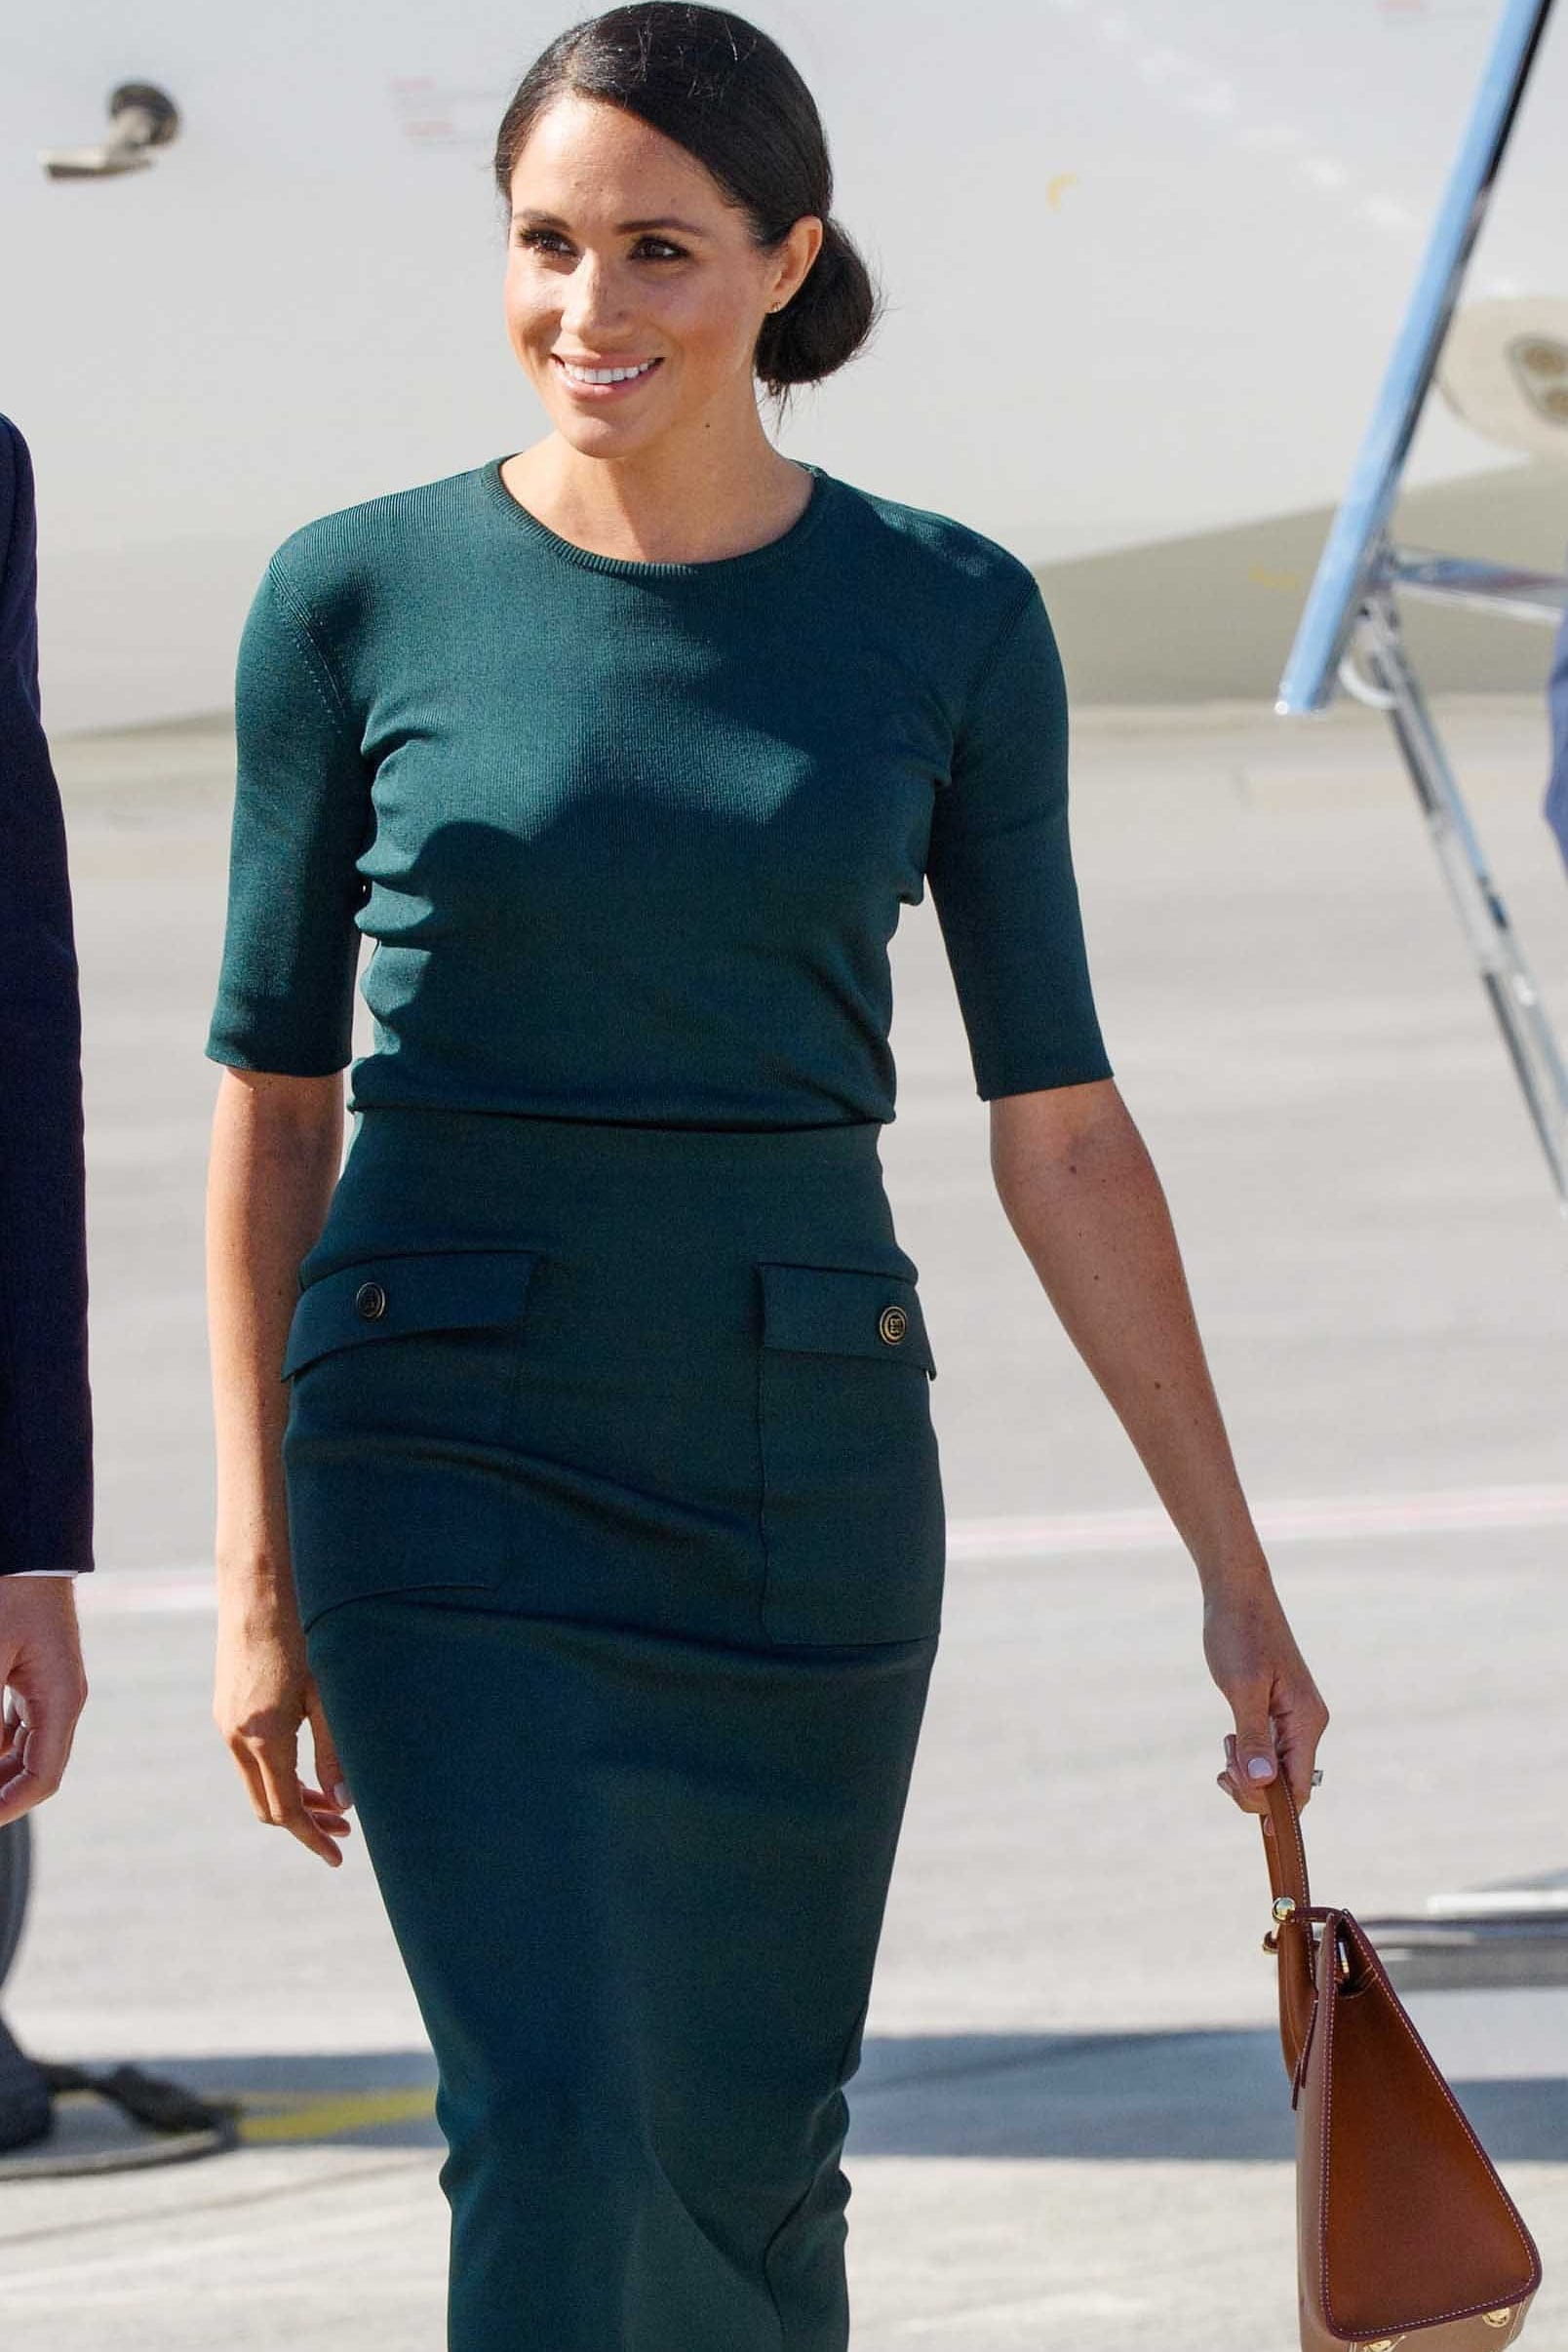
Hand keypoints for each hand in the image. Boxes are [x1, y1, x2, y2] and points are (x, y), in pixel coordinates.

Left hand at [0, 1579, 88, 1821]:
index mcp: (60, 1699)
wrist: (28, 1549)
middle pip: (33, 1769)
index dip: (8, 1808)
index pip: (43, 1777)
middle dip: (0, 1792)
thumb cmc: (7, 1596)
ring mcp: (49, 1689)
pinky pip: (14, 1727)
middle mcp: (61, 1700)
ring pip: (22, 1750)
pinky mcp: (32, 1677)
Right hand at [213, 1581, 353, 1867]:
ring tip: (330, 1804)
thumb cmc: (300, 1642)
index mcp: (264, 1738)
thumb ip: (333, 1752)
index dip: (312, 1837)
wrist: (255, 1599)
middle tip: (343, 1828)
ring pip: (256, 1786)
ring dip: (291, 1800)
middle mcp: (236, 1739)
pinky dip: (276, 1776)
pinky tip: (303, 1771)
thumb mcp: (325, 1697)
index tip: (336, 1856)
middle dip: (305, 1824)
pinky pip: (248, 1763)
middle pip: (266, 1806)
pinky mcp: (224, 1714)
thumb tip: (343, 1803)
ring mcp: (225, 1726)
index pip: (286, 1810)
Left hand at [1202, 1565, 1327, 1829]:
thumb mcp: (1242, 1687)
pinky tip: (1231, 1741)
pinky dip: (1248, 1755)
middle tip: (1222, 1766)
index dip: (1270, 1806)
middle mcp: (1307, 1723)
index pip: (1299, 1788)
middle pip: (1289, 1785)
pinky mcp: (1277, 1709)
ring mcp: (1294, 1717)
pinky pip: (1269, 1750)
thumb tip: (1262, 1785)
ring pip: (1276, 1769)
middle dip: (1253, 1787)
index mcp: (1306, 1721)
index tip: (1232, 1793)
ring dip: (1248, 1771)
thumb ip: (1254, 1737)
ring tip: (1226, 1746)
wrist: (1236, 1592)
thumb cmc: (1239, 1634)